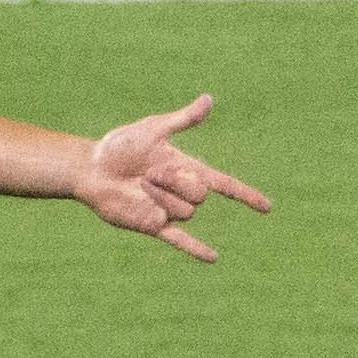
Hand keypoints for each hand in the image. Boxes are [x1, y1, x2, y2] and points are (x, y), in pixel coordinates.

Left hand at [73, 95, 271, 260]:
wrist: (90, 168)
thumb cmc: (119, 147)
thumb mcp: (153, 130)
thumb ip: (183, 120)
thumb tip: (208, 99)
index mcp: (187, 169)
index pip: (224, 184)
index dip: (245, 195)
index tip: (267, 207)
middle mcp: (181, 192)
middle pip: (200, 195)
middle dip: (176, 182)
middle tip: (148, 173)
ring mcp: (167, 210)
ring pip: (185, 211)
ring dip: (163, 197)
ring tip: (140, 185)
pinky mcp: (152, 225)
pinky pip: (179, 240)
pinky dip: (196, 249)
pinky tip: (213, 258)